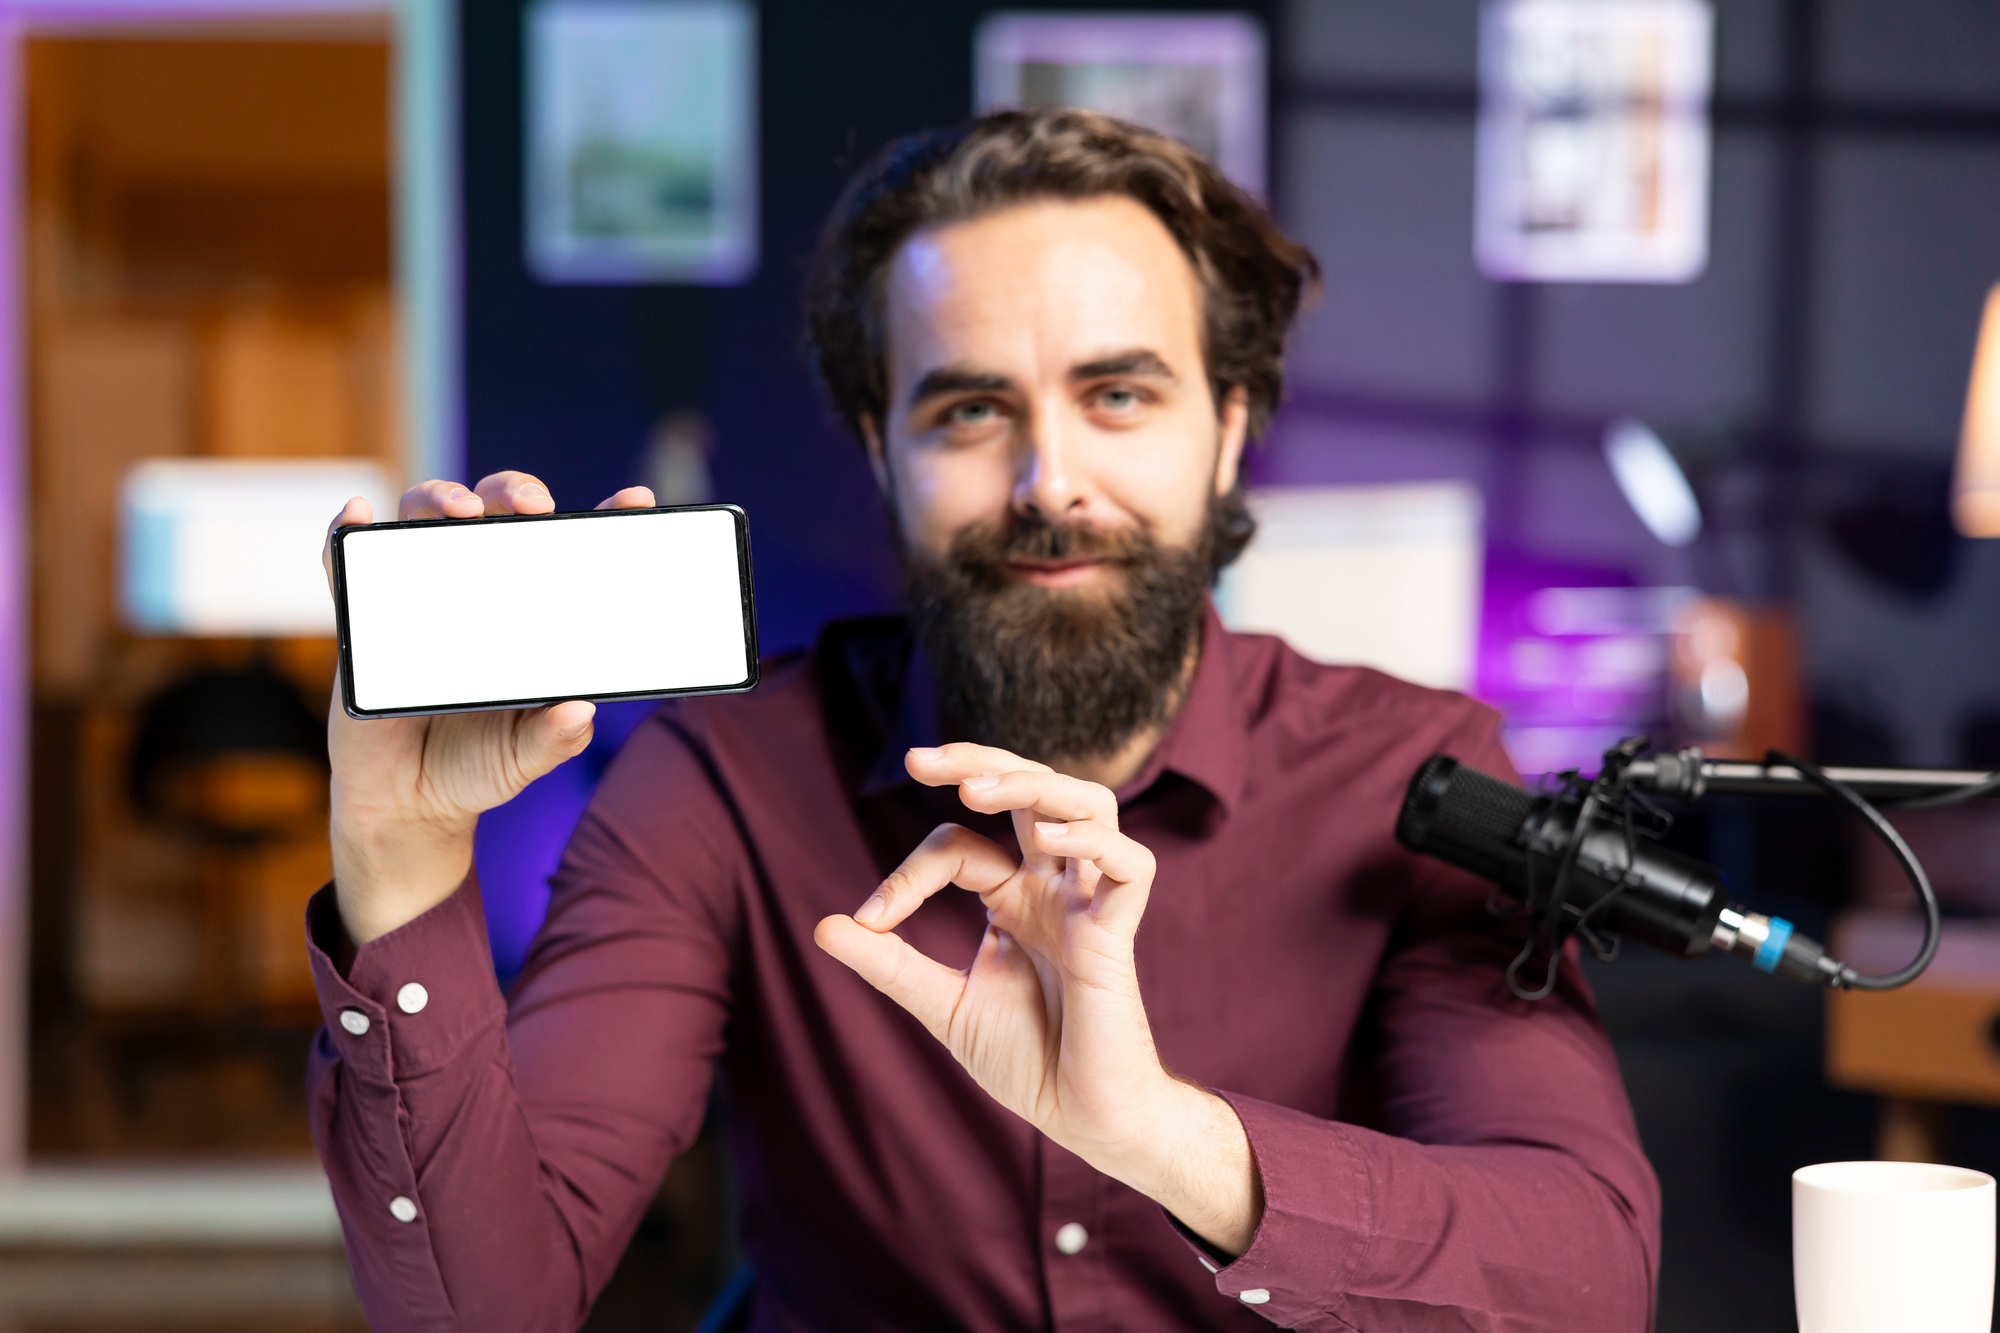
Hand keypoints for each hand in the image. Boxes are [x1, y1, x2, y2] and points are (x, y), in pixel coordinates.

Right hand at [322, 471, 656, 946]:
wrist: (406, 802)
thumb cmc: (478, 765)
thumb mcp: (525, 756)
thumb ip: (555, 738)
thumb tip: (579, 711)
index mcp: (531, 609)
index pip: (570, 549)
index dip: (606, 518)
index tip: (636, 501)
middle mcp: (479, 586)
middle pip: (495, 510)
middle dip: (516, 492)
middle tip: (531, 508)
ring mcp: (418, 591)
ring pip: (425, 517)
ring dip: (441, 497)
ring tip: (461, 513)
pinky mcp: (362, 612)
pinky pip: (347, 561)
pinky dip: (348, 531)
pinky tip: (359, 517)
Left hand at [813, 743, 1261, 1253]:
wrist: (1080, 1119)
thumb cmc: (1027, 1061)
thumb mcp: (943, 1006)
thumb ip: (890, 965)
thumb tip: (824, 926)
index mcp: (1013, 898)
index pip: (958, 847)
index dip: (908, 874)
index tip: (869, 923)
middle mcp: (1052, 887)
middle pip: (1030, 789)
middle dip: (978, 760)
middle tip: (916, 758)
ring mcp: (1088, 903)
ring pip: (1086, 804)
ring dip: (1031, 783)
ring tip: (975, 788)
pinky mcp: (1118, 933)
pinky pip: (1129, 864)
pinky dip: (1091, 841)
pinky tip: (1045, 839)